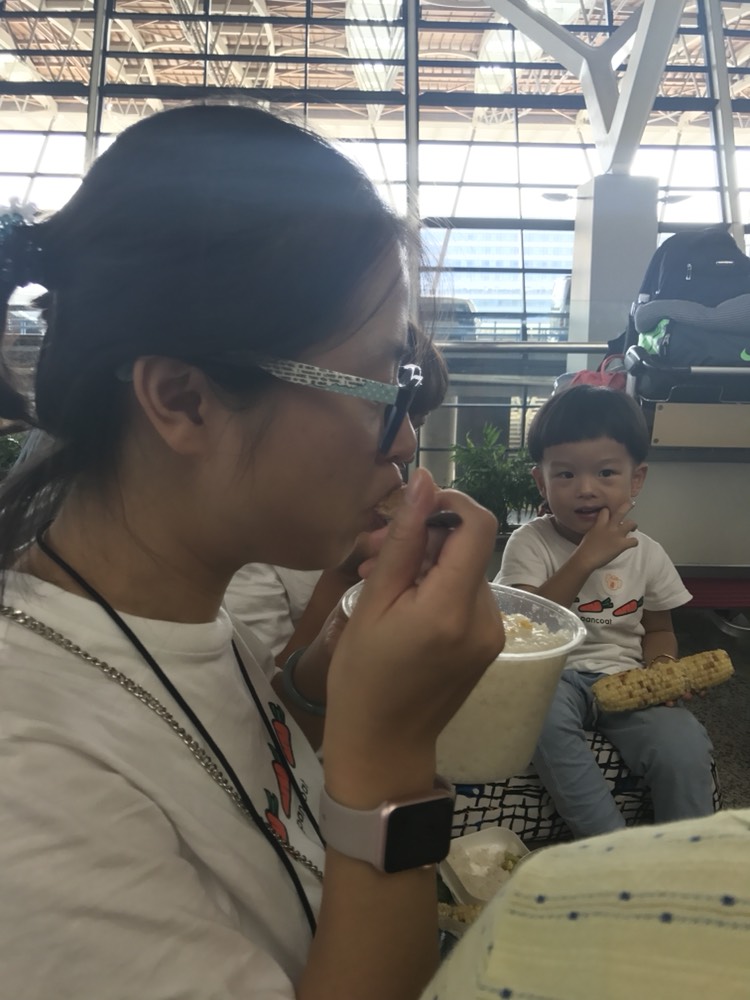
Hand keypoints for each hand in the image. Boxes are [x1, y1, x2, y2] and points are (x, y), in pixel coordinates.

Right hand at [322, 468, 504, 805]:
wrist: (383, 744)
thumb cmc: (363, 676)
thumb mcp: (372, 602)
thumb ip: (403, 540)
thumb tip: (424, 481)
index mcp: (451, 608)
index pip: (477, 525)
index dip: (450, 502)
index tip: (415, 507)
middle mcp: (486, 617)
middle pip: (469, 547)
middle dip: (427, 539)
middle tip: (371, 556)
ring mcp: (494, 632)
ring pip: (467, 570)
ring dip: (429, 565)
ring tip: (381, 584)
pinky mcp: (492, 642)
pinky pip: (469, 595)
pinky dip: (440, 589)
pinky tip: (405, 606)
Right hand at [576, 500, 637, 571]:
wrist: (586, 558)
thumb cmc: (585, 549)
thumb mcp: (589, 534)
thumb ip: (596, 529)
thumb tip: (600, 529)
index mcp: (599, 524)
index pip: (606, 511)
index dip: (609, 511)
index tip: (611, 511)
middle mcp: (609, 527)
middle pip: (621, 512)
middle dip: (627, 506)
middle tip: (631, 503)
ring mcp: (617, 535)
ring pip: (631, 524)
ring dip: (633, 525)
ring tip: (633, 527)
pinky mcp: (622, 545)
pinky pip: (634, 541)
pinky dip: (634, 542)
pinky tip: (632, 544)